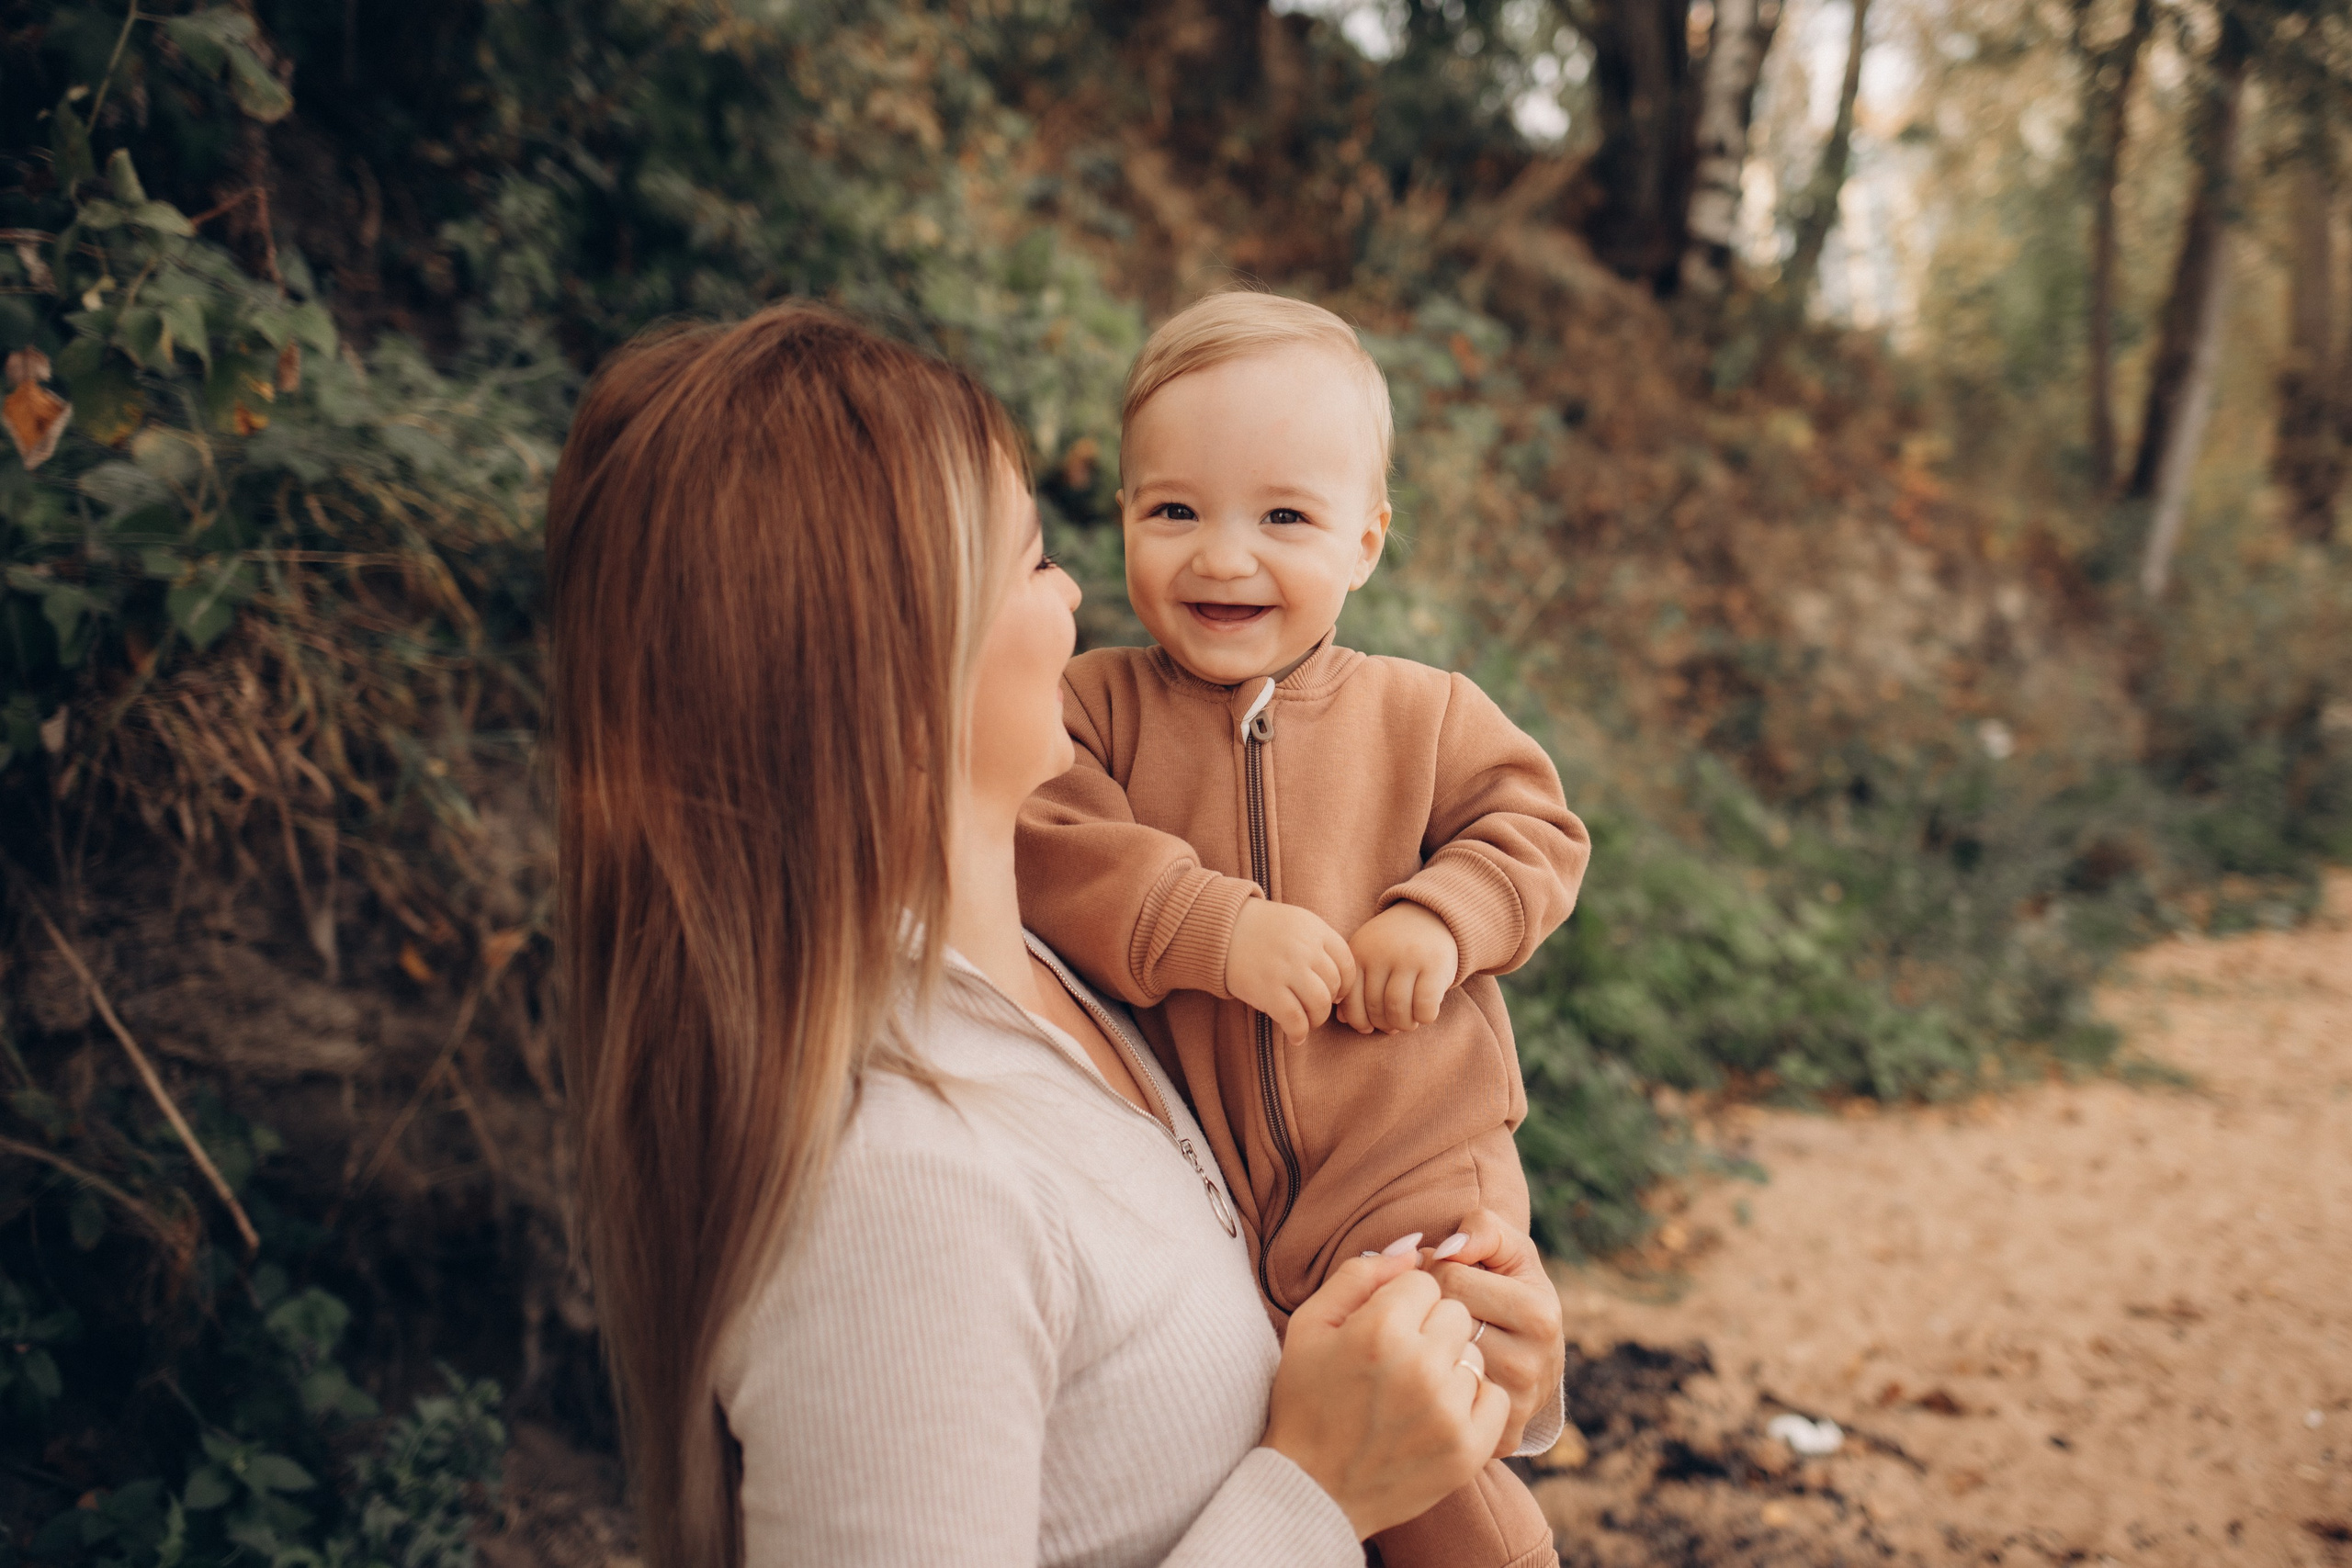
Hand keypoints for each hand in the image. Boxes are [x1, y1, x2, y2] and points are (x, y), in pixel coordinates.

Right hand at [1226, 900, 1357, 1044]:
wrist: (1220, 930)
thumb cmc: (1260, 929)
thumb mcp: (1296, 922)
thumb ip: (1319, 944)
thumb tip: (1340, 983)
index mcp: (1315, 929)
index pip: (1347, 964)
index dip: (1345, 984)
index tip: (1335, 992)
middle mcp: (1304, 948)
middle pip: (1335, 986)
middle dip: (1328, 1003)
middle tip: (1315, 1008)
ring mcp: (1286, 969)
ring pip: (1320, 1005)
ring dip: (1316, 1019)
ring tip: (1306, 1021)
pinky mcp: (1267, 989)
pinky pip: (1295, 1019)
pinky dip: (1299, 1032)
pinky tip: (1295, 1036)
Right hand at [1260, 1251, 1509, 1538]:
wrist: (1312, 1490)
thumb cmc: (1306, 1399)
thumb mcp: (1311, 1325)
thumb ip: (1360, 1274)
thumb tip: (1413, 1250)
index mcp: (1379, 1330)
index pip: (1423, 1280)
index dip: (1401, 1302)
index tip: (1383, 1328)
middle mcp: (1419, 1366)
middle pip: (1455, 1312)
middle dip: (1429, 1328)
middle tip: (1398, 1361)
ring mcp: (1448, 1411)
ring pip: (1474, 1353)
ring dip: (1449, 1365)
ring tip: (1413, 1391)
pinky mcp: (1468, 1448)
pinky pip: (1494, 1396)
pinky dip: (1472, 1403)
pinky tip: (1437, 1414)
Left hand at [1340, 902, 1458, 1034]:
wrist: (1432, 915)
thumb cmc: (1395, 946)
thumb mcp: (1369, 957)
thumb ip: (1355, 985)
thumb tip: (1343, 1019)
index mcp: (1359, 952)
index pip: (1350, 1000)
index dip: (1358, 1021)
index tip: (1369, 1027)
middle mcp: (1381, 953)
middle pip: (1375, 1008)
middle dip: (1383, 1025)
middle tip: (1392, 1026)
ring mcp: (1408, 958)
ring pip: (1398, 1010)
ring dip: (1404, 1025)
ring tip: (1408, 1022)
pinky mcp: (1435, 964)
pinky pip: (1424, 1006)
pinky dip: (1424, 1018)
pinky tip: (1425, 1014)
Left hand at [1421, 1209, 1565, 1455]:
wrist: (1529, 1359)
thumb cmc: (1508, 1293)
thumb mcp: (1507, 1252)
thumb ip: (1484, 1229)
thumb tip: (1452, 1247)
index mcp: (1539, 1314)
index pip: (1447, 1277)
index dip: (1433, 1271)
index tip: (1442, 1278)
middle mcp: (1533, 1366)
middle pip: (1437, 1322)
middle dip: (1424, 1309)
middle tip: (1435, 1310)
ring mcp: (1515, 1408)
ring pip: (1435, 1363)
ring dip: (1423, 1346)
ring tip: (1437, 1339)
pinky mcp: (1496, 1440)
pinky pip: (1438, 1403)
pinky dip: (1428, 1387)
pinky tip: (1438, 1378)